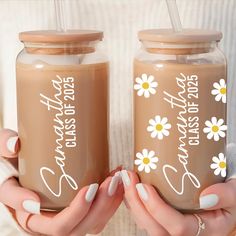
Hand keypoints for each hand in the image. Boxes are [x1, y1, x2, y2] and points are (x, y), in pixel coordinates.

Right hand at [0, 129, 123, 235]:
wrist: (25, 168)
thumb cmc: (14, 167)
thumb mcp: (5, 156)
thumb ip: (4, 146)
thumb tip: (15, 144)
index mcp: (29, 214)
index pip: (46, 224)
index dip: (70, 212)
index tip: (86, 188)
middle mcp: (48, 221)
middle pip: (76, 228)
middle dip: (97, 207)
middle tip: (109, 181)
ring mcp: (66, 217)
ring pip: (91, 224)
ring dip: (109, 204)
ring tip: (118, 179)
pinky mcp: (79, 210)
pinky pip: (99, 214)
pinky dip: (112, 200)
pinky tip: (118, 180)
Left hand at [121, 170, 235, 235]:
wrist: (222, 193)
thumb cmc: (228, 194)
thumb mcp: (235, 193)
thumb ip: (227, 195)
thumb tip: (205, 197)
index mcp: (205, 230)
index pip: (179, 228)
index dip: (158, 210)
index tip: (144, 187)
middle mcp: (186, 233)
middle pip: (156, 229)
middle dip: (137, 205)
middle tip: (129, 179)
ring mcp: (173, 226)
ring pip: (147, 224)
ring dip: (132, 202)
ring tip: (125, 179)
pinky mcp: (164, 218)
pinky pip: (145, 215)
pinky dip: (133, 201)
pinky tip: (128, 184)